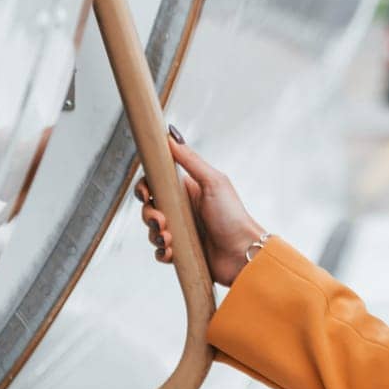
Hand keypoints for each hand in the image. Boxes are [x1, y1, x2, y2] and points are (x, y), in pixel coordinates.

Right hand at [135, 127, 265, 286]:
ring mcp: (182, 231)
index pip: (156, 184)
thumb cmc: (233, 215)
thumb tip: (171, 135)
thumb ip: (191, 160)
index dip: (145, 188)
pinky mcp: (182, 252)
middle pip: (149, 208)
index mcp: (188, 190)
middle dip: (149, 215)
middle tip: (161, 221)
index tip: (145, 194)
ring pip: (153, 231)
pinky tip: (172, 251)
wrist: (244, 253)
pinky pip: (160, 252)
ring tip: (169, 238)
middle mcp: (183, 210)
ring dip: (155, 235)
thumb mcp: (213, 182)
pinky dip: (162, 252)